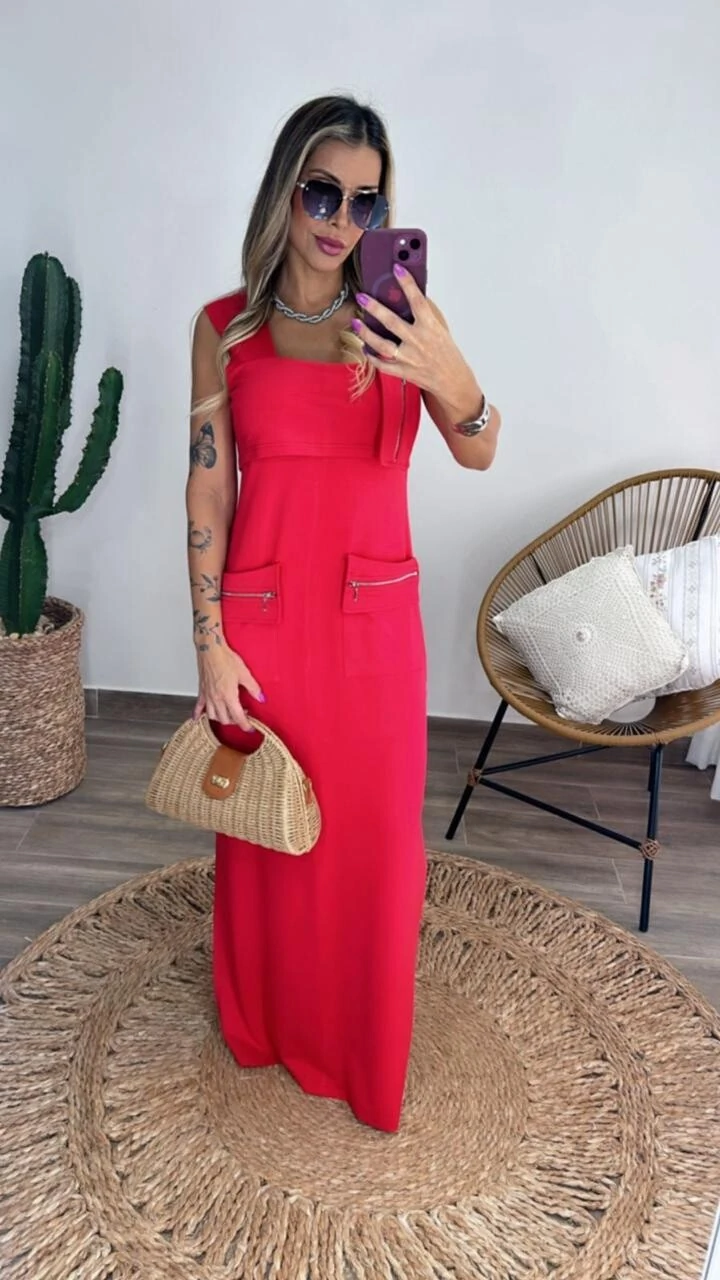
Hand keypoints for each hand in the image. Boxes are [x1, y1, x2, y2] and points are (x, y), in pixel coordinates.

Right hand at [194, 641, 263, 731]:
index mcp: (229, 696)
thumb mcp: (244, 673)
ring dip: (221, 718)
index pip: (238, 717)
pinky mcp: (201, 691)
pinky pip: (198, 706)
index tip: (250, 728)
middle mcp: (217, 699)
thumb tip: (261, 698)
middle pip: (225, 719)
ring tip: (228, 714)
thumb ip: (253, 688)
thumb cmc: (225, 658)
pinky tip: (197, 719)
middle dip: (235, 721)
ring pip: (213, 716)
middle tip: (242, 716)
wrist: (210, 649)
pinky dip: (198, 714)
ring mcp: (208, 696)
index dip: (246, 725)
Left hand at [353, 267, 474, 400]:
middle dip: (375, 308)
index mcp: (430, 327)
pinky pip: (383, 365)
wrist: (452, 380)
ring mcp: (410, 358)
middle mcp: (419, 342)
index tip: (397, 268)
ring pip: (383, 345)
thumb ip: (426, 314)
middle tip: (362, 297)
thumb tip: (411, 295)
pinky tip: (365, 348)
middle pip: (392, 322)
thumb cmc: (446, 352)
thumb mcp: (440, 328)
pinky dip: (372, 357)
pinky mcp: (404, 372)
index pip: (418, 301)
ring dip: (367, 334)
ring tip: (356, 323)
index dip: (408, 283)